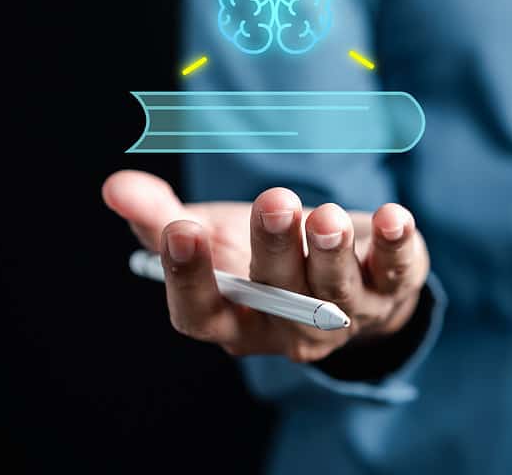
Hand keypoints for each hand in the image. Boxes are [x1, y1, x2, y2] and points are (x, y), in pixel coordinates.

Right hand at [102, 170, 429, 361]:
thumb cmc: (259, 256)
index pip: (200, 313)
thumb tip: (114, 186)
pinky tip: (392, 217)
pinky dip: (396, 247)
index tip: (179, 228)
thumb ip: (160, 216)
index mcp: (233, 316)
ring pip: (336, 291)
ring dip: (330, 251)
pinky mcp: (390, 288)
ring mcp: (345, 315)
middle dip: (274, 250)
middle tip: (273, 202)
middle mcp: (287, 325)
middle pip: (277, 297)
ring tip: (323, 215)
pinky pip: (397, 275)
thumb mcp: (210, 234)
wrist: (334, 273)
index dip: (188, 277)